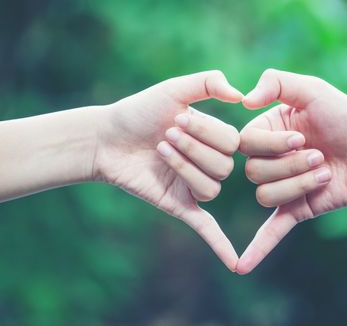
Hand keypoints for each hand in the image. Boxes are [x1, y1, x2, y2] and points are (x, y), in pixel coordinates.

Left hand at [93, 71, 241, 270]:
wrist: (107, 137)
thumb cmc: (139, 112)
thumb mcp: (174, 90)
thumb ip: (208, 82)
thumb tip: (240, 95)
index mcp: (214, 140)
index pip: (231, 143)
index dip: (206, 130)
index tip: (177, 117)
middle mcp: (208, 164)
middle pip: (224, 167)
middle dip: (193, 148)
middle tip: (164, 134)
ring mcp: (193, 187)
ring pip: (212, 188)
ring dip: (185, 167)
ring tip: (160, 151)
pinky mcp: (178, 205)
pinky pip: (206, 228)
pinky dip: (219, 245)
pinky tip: (234, 264)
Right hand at [237, 69, 346, 273]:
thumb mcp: (313, 89)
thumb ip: (276, 82)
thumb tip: (243, 98)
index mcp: (266, 132)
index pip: (245, 145)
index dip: (271, 144)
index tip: (301, 136)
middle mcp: (269, 160)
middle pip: (253, 172)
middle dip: (290, 164)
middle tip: (321, 155)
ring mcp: (282, 186)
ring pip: (265, 195)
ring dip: (299, 184)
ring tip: (325, 173)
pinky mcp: (297, 210)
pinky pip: (271, 231)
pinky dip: (257, 249)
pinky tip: (242, 266)